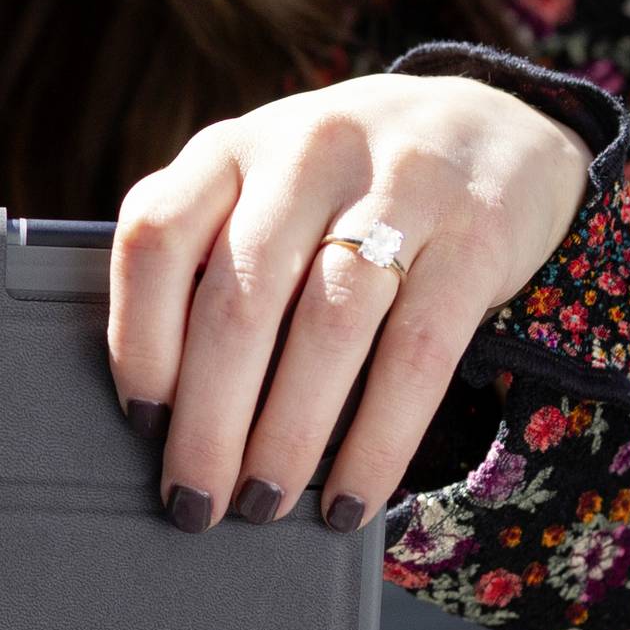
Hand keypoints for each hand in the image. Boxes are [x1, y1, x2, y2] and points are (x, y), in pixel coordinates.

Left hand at [107, 71, 590, 533]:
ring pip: (327, 327)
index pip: (156, 238)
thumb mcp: (259, 190)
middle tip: (196, 502)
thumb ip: (203, 259)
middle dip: (209, 422)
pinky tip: (351, 494)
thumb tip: (161, 411)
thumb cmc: (339, 189)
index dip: (139, 339)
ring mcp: (399, 185)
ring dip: (287, 435)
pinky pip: (417, 353)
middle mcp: (306, 153)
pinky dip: (378, 439)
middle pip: (239, 300)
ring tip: (263, 504)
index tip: (142, 422)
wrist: (489, 125)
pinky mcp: (476, 234)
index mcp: (230, 148)